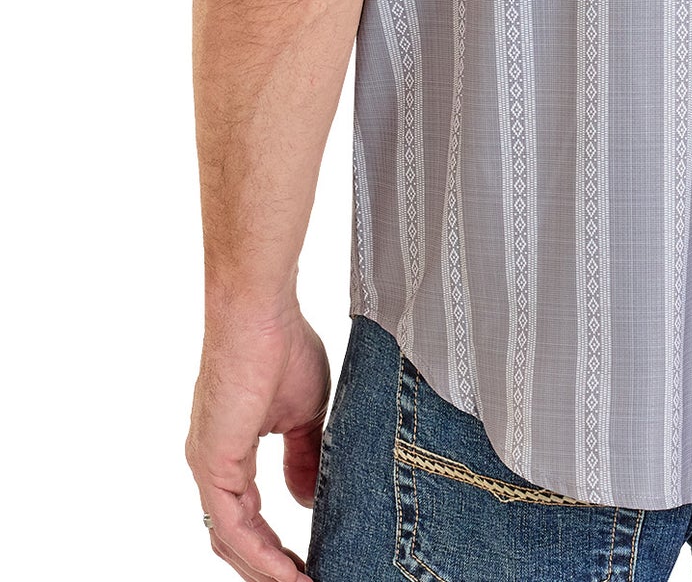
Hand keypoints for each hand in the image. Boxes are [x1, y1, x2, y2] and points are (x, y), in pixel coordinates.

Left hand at [185, 301, 329, 579]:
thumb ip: (304, 458)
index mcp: (228, 454)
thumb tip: (306, 501)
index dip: (274, 550)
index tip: (309, 567)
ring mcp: (208, 465)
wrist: (262, 310)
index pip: (246, 520)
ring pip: (230, 541)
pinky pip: (231, 526)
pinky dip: (259, 555)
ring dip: (266, 570)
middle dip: (268, 570)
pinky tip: (286, 573)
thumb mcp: (304, 413)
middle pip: (234, 540)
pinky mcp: (212, 461)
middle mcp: (211, 466)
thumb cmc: (280, 344)